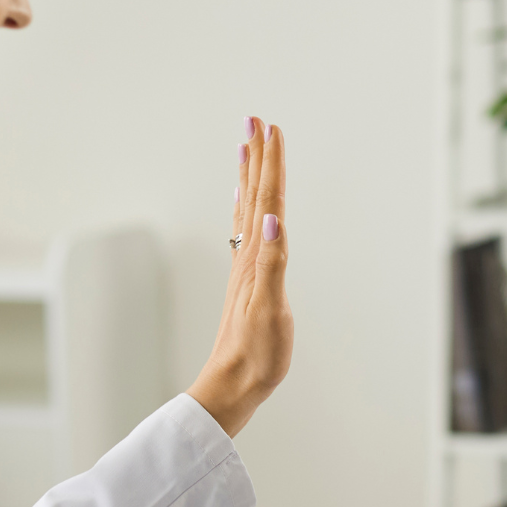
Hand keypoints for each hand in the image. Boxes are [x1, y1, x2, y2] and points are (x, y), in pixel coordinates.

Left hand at [188, 116, 291, 436]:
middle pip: (256, 197)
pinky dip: (250, 210)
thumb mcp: (270, 308)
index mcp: (257, 259)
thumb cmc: (256, 354)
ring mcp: (247, 269)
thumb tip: (271, 219)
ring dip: (252, 178)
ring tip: (250, 150)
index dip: (271, 164)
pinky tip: (251, 209)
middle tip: (258, 121)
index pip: (267, 201)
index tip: (271, 128)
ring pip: (250, 211)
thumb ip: (273, 262)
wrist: (233, 384)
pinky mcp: (248, 283)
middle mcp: (249, 257)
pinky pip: (249, 233)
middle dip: (258, 158)